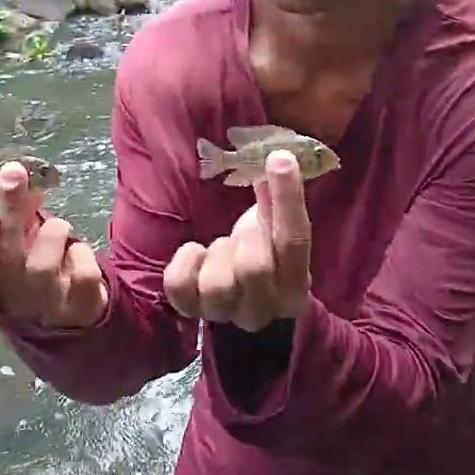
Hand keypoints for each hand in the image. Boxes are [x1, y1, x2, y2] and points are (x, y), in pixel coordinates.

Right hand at [0, 161, 107, 327]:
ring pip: (44, 266)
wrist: (73, 325)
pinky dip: (82, 253)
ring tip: (59, 228)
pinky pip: (82, 274)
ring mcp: (48, 312)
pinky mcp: (82, 311)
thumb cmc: (34, 279)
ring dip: (53, 232)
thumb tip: (17, 172)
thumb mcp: (17, 251)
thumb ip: (15, 217)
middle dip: (11, 210)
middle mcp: (14, 306)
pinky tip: (78, 253)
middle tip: (13, 172)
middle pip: (8, 258)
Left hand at [164, 149, 311, 331]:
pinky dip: (185, 262)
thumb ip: (279, 200)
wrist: (236, 285)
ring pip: (216, 284)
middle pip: (254, 268)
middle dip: (246, 237)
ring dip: (218, 253)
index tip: (279, 159)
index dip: (288, 197)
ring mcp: (225, 315)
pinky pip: (179, 286)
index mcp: (295, 289)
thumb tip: (278, 159)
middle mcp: (263, 311)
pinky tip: (197, 252)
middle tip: (243, 232)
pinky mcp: (190, 310)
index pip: (295, 242)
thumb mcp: (275, 227)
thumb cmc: (261, 249)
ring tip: (222, 246)